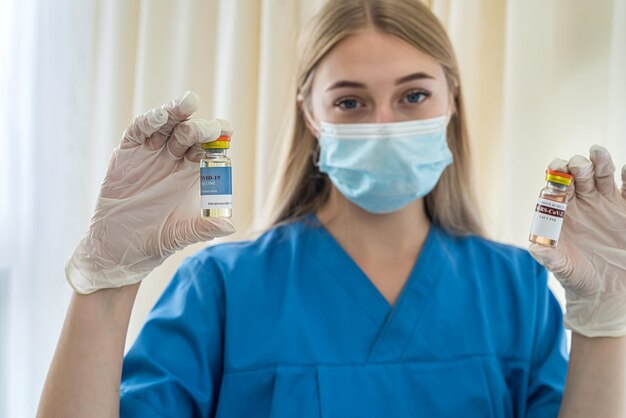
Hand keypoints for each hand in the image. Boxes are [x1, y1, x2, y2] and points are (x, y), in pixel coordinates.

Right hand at [66, 91, 236, 293]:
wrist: (117, 249)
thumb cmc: (155, 241)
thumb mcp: (181, 235)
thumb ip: (204, 228)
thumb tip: (230, 226)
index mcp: (194, 174)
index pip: (210, 149)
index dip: (218, 139)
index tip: (226, 131)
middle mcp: (175, 159)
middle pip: (191, 133)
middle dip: (200, 127)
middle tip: (209, 128)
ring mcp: (152, 153)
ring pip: (167, 125)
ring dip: (177, 112)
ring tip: (188, 102)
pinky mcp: (128, 153)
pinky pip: (139, 132)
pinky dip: (148, 122)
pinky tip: (160, 117)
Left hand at [529, 145, 625, 336]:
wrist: (605, 291)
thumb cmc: (576, 276)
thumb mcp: (560, 266)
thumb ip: (548, 255)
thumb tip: (534, 246)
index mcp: (560, 210)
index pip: (555, 185)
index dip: (555, 174)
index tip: (556, 169)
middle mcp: (582, 201)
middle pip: (579, 175)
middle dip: (578, 166)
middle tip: (578, 165)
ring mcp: (605, 203)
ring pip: (602, 176)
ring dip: (601, 162)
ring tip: (598, 152)